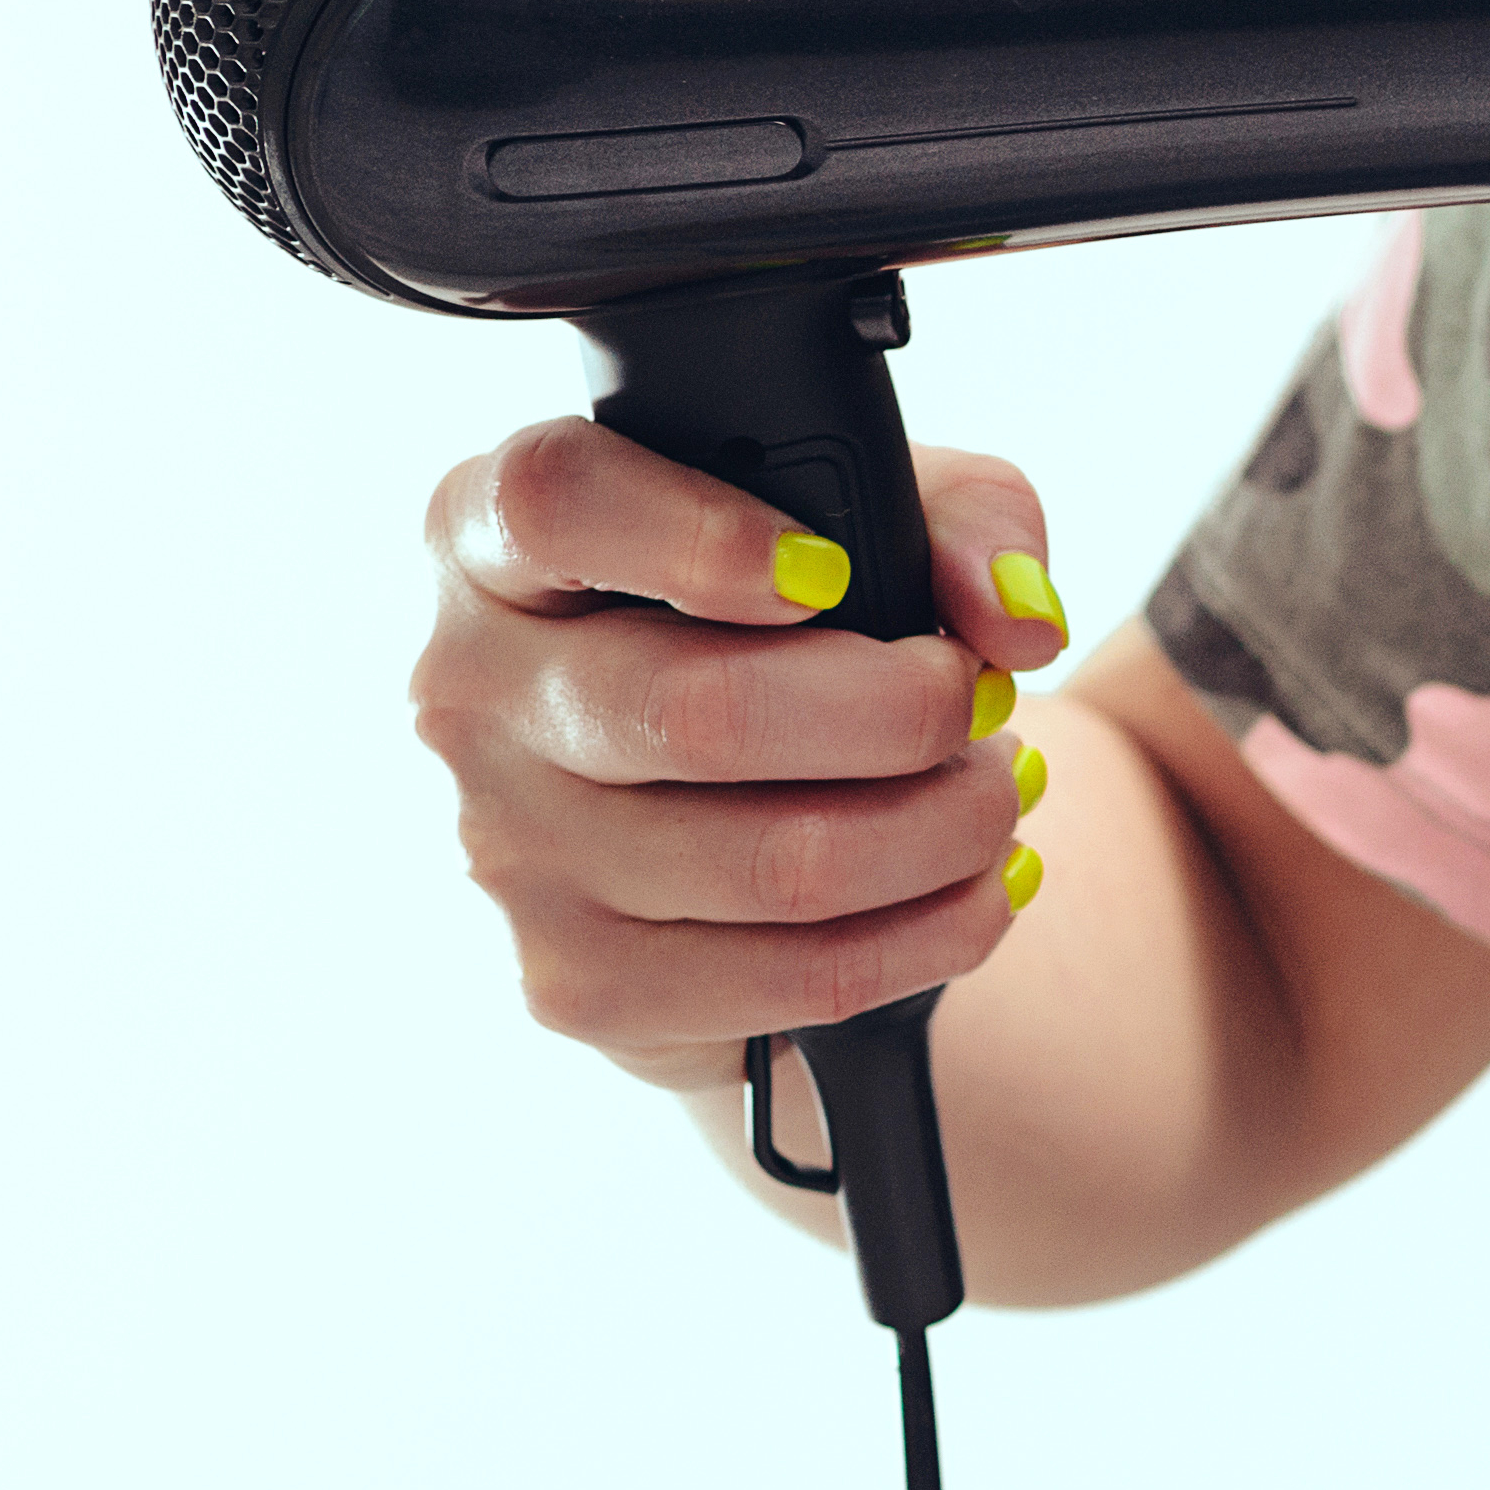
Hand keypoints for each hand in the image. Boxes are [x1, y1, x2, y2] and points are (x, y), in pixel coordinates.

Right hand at [411, 416, 1070, 1095]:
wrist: (745, 817)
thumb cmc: (805, 630)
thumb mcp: (890, 525)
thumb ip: (967, 525)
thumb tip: (1016, 619)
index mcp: (502, 544)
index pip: (552, 506)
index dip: (699, 536)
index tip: (830, 570)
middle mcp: (473, 694)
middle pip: (697, 710)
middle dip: (902, 713)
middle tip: (980, 701)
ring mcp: (509, 851)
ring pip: (777, 863)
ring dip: (945, 829)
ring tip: (994, 791)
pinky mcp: (577, 984)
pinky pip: (802, 976)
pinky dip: (935, 932)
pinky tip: (972, 887)